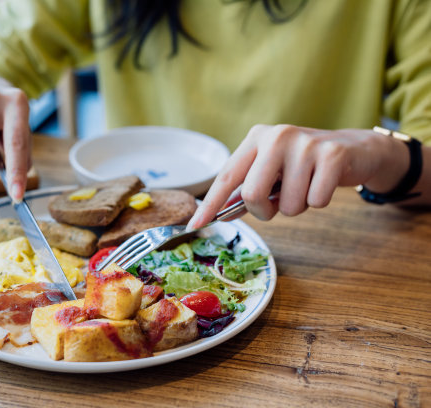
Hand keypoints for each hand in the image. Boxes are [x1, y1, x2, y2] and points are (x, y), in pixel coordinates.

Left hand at [188, 124, 409, 226]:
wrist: (354, 149)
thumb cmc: (304, 165)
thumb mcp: (271, 172)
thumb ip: (247, 191)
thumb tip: (222, 214)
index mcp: (256, 138)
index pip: (227, 176)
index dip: (210, 204)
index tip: (194, 225)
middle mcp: (277, 136)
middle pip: (252, 194)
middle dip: (264, 211)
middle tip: (277, 205)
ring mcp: (305, 143)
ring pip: (287, 204)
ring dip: (297, 206)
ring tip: (306, 186)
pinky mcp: (332, 154)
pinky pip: (315, 201)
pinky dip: (319, 202)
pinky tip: (324, 183)